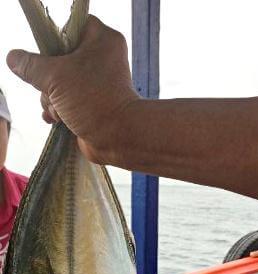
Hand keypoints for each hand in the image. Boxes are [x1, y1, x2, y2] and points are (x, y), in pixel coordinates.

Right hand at [6, 16, 138, 165]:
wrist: (117, 137)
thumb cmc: (92, 100)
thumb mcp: (54, 76)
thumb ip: (31, 65)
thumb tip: (14, 59)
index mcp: (102, 40)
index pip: (72, 26)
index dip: (55, 39)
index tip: (47, 56)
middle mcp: (103, 59)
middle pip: (60, 58)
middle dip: (48, 80)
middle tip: (53, 91)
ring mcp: (99, 83)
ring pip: (61, 82)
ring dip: (52, 98)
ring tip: (58, 110)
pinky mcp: (94, 103)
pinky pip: (68, 100)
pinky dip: (59, 109)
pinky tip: (55, 118)